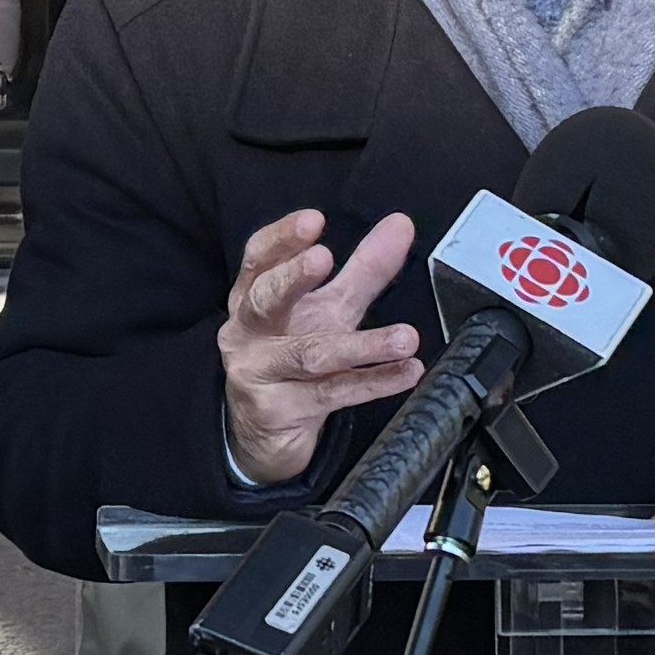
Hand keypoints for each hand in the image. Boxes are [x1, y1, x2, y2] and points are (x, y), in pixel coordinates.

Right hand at [219, 207, 420, 487]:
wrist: (265, 434)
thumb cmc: (294, 356)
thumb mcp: (329, 309)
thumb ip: (363, 267)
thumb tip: (401, 224)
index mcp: (252, 296)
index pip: (258, 259)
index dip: (282, 239)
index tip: (314, 220)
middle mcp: (247, 332)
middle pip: (265, 299)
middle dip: (293, 277)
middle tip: (322, 257)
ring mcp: (259, 373)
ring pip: (309, 354)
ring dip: (361, 345)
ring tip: (405, 336)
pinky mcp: (279, 411)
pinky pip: (332, 393)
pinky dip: (374, 382)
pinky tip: (406, 371)